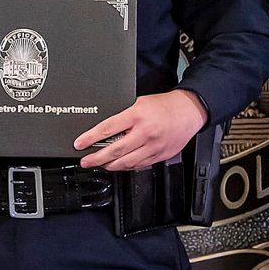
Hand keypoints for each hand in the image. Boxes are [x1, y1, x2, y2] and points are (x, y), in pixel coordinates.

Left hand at [75, 90, 207, 170]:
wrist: (189, 111)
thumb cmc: (164, 105)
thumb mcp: (139, 102)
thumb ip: (123, 115)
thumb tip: (104, 129)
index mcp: (137, 115)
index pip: (107, 128)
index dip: (90, 138)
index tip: (80, 144)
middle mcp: (144, 132)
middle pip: (115, 150)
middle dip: (96, 158)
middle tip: (86, 161)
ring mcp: (153, 146)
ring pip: (126, 162)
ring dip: (110, 165)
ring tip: (100, 165)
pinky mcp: (160, 155)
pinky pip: (139, 165)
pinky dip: (127, 167)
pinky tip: (119, 165)